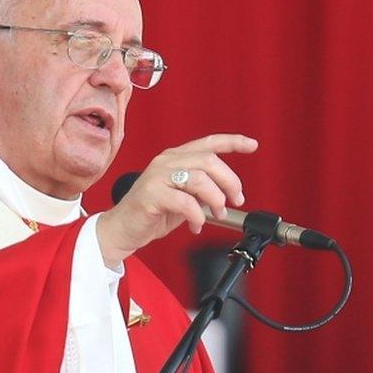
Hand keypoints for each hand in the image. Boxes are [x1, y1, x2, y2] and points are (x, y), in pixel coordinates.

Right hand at [96, 134, 257, 267]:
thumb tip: (226, 194)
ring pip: (200, 179)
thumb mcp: (182, 198)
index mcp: (174, 158)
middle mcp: (165, 162)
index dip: (232, 142)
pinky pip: (185, 202)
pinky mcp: (151, 194)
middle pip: (209, 161)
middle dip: (229, 182)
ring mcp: (157, 177)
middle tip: (235, 200)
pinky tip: (196, 225)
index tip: (252, 145)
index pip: (207, 143)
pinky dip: (197, 216)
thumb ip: (201, 190)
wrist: (121, 230)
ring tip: (216, 215)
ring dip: (215, 200)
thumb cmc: (150, 214)